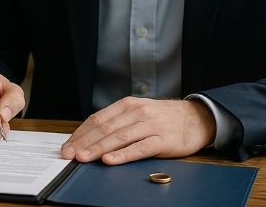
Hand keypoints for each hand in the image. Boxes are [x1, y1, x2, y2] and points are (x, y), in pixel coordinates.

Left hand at [61, 97, 216, 164]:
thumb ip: (118, 121)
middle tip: (69, 154)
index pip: (97, 119)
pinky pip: (139, 148)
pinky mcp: (163, 140)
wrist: (197, 117)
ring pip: (118, 137)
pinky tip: (110, 160)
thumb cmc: (163, 117)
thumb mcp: (138, 112)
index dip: (80, 133)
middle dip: (84, 142)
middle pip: (104, 128)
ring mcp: (150, 125)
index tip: (67, 145)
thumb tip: (91, 136)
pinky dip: (123, 154)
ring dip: (98, 148)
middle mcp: (137, 112)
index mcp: (127, 105)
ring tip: (83, 158)